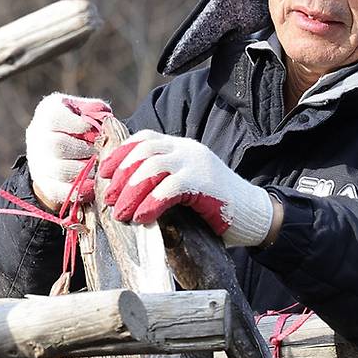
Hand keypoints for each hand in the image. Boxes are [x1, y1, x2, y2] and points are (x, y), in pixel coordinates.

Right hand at [25, 93, 110, 208]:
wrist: (61, 152)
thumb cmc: (79, 127)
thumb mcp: (86, 113)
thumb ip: (96, 110)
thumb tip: (105, 117)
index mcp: (47, 112)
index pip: (54, 117)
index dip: (78, 125)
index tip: (95, 130)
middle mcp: (37, 136)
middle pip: (57, 146)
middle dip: (84, 150)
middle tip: (100, 152)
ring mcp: (38, 161)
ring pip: (60, 170)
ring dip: (84, 170)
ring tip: (98, 168)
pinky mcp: (44, 184)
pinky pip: (59, 190)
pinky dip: (79, 189)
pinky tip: (93, 185)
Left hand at [98, 130, 273, 246]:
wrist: (254, 216)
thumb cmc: (215, 209)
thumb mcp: (185, 188)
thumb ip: (162, 183)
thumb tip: (124, 197)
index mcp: (182, 147)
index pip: (144, 139)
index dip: (120, 154)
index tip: (104, 174)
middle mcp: (187, 149)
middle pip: (143, 151)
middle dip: (121, 176)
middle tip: (110, 199)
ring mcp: (197, 163)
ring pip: (152, 167)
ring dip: (131, 191)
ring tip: (121, 213)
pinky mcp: (204, 182)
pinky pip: (169, 188)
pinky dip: (151, 203)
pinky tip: (142, 218)